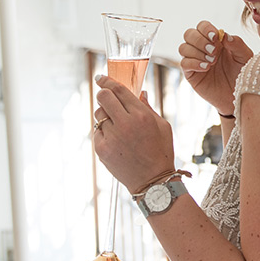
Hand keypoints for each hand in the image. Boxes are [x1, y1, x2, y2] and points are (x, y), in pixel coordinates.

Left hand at [92, 77, 175, 193]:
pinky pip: (97, 131)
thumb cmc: (160, 152)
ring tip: (116, 124)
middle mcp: (125, 124)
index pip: (119, 90)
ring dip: (105, 114)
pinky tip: (116, 140)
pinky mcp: (102, 149)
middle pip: (103, 97)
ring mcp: (112, 137)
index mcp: (141, 116)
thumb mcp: (162, 126)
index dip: (107, 80)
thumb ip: (148, 107)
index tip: (101, 78)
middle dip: (103, 93)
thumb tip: (140, 92)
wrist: (153, 182)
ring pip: (98, 114)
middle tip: (105, 94)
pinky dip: (104, 131)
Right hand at [178, 21, 252, 115]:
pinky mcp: (191, 74)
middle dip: (200, 40)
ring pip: (183, 47)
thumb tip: (223, 35)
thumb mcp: (245, 56)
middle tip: (214, 51)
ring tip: (212, 61)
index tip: (215, 37)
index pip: (202, 26)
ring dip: (197, 52)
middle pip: (189, 34)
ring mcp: (195, 60)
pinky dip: (193, 63)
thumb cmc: (244, 74)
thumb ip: (237, 43)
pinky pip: (184, 63)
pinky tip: (206, 68)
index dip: (206, 29)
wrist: (240, 95)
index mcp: (215, 40)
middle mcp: (202, 48)